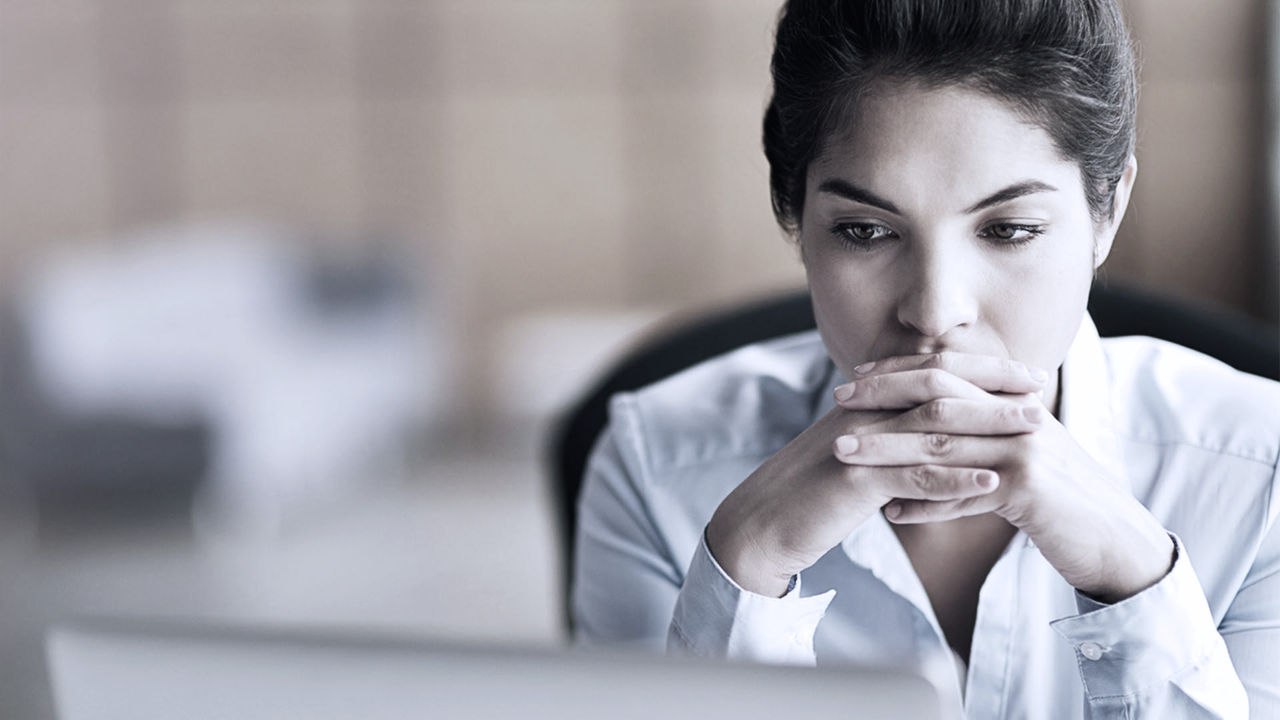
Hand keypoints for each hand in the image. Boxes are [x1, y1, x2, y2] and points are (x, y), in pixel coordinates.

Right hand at [705, 354, 1045, 596]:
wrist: (761, 521)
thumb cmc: (810, 493)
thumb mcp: (854, 454)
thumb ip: (889, 435)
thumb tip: (930, 429)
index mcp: (866, 402)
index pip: (931, 371)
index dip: (980, 368)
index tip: (1025, 373)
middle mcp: (864, 412)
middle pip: (938, 387)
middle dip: (994, 386)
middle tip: (1041, 389)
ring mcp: (860, 443)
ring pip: (934, 427)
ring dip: (989, 426)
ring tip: (1036, 430)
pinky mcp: (854, 479)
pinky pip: (913, 476)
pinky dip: (956, 480)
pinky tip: (992, 485)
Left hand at [833, 352, 1173, 602]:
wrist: (1117, 540)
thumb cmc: (1060, 503)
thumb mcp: (1016, 462)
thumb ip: (976, 443)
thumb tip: (922, 444)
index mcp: (1014, 402)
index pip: (949, 373)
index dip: (899, 372)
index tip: (855, 379)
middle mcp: (1020, 417)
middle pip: (940, 397)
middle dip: (883, 397)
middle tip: (837, 401)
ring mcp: (1027, 450)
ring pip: (942, 444)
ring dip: (887, 449)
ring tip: (842, 454)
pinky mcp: (1030, 489)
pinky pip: (963, 494)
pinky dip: (924, 503)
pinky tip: (890, 513)